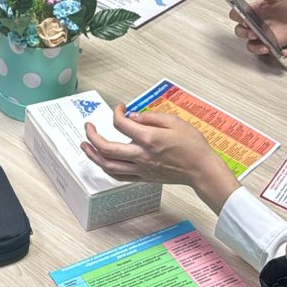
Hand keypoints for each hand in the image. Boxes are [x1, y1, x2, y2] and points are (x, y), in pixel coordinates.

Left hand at [82, 104, 237, 211]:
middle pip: (106, 148)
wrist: (202, 169)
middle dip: (92, 136)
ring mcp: (141, 168)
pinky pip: (119, 176)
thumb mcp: (174, 121)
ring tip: (85, 146)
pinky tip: (102, 162)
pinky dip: (106, 168)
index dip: (116, 112)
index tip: (120, 108)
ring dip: (92, 155)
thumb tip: (133, 116)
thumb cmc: (193, 146)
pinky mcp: (144, 177)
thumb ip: (151, 117)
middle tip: (88, 127)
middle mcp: (141, 155)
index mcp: (148, 138)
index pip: (121, 124)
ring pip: (108, 165)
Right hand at [229, 0, 286, 57]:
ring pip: (250, 45)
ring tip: (265, 47)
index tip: (244, 20)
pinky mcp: (269, 44)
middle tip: (253, 33)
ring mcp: (261, 36)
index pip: (236, 14)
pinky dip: (274, 54)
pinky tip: (284, 51)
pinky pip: (266, 52)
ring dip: (255, 48)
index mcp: (252, 12)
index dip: (238, 18)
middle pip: (240, 31)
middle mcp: (254, 25)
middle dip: (245, 34)